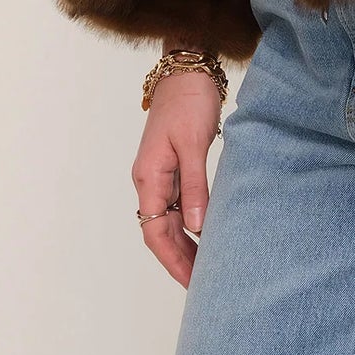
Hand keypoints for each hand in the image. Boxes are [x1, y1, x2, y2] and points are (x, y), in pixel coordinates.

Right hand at [131, 73, 221, 287]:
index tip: (191, 283)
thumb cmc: (189, 100)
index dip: (173, 260)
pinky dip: (190, 222)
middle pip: (160, 231)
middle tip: (203, 285)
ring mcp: (161, 173)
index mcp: (148, 176)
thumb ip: (195, 185)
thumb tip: (196, 225)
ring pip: (168, 219)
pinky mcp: (174, 165)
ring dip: (185, 244)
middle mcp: (150, 179)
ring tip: (206, 268)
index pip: (155, 232)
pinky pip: (177, 204)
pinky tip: (205, 233)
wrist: (187, 68)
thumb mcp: (193, 143)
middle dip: (180, 259)